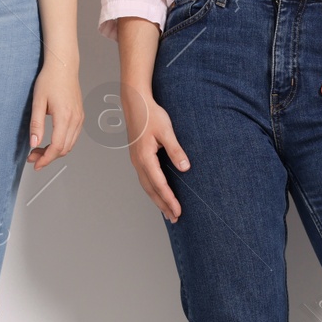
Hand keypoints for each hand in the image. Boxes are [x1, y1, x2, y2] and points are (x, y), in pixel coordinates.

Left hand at [27, 55, 83, 170]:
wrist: (64, 66)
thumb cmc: (50, 80)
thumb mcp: (38, 102)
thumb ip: (36, 124)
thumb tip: (34, 143)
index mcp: (65, 117)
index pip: (57, 147)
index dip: (46, 159)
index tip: (36, 164)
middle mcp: (75, 120)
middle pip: (64, 149)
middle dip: (48, 157)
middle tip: (33, 157)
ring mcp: (79, 119)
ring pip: (69, 145)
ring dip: (55, 151)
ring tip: (39, 151)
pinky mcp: (80, 116)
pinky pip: (73, 137)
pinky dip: (62, 144)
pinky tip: (51, 142)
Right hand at [122, 84, 188, 222]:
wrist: (135, 102)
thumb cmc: (151, 115)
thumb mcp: (166, 131)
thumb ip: (176, 150)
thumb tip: (185, 168)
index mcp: (145, 157)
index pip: (159, 184)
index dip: (169, 199)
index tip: (178, 211)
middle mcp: (138, 162)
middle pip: (151, 190)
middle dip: (163, 205)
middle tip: (175, 218)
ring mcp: (136, 160)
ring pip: (146, 186)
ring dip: (157, 200)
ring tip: (167, 212)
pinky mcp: (138, 157)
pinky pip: (145, 179)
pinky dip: (152, 190)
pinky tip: (158, 194)